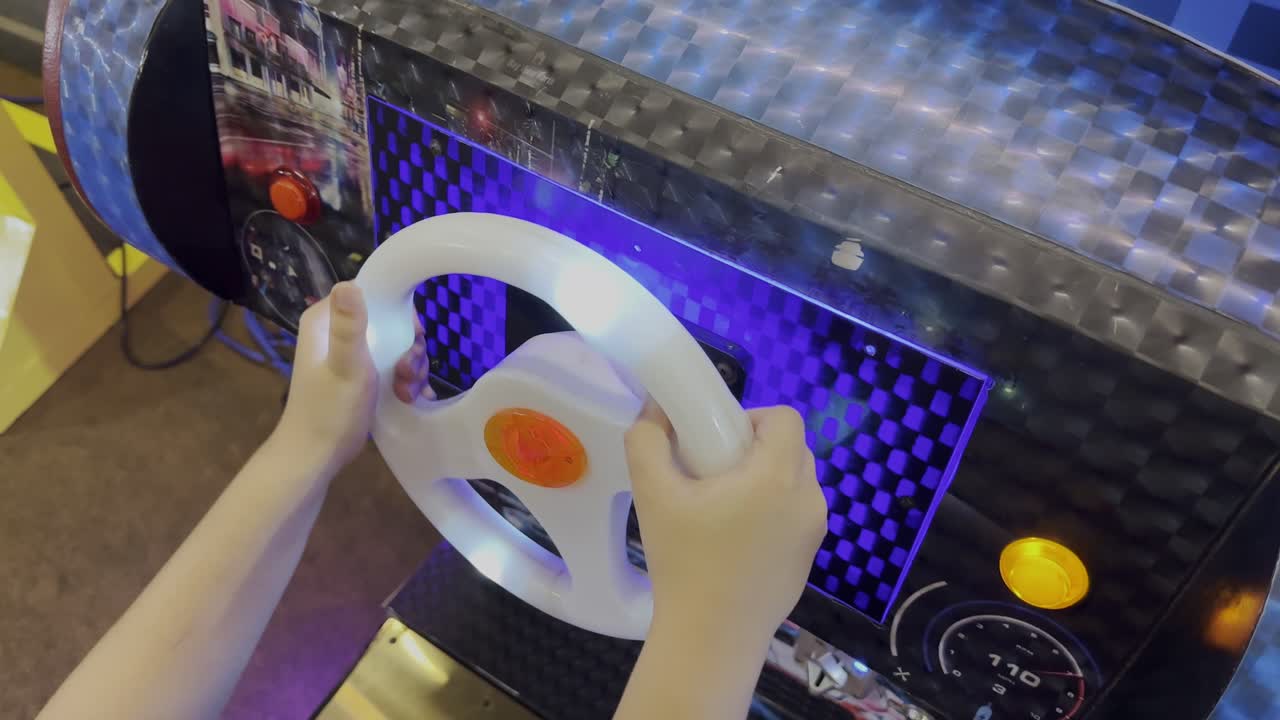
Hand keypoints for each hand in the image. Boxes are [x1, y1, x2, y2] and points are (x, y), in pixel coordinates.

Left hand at [276, 282, 433, 469]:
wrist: (316, 457)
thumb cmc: (330, 411)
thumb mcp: (346, 366)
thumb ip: (349, 326)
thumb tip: (349, 282)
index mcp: (325, 320)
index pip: (370, 292)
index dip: (398, 310)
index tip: (413, 335)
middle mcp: (336, 331)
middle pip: (389, 321)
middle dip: (408, 346)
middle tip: (407, 372)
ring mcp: (348, 355)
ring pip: (394, 345)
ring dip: (409, 367)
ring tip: (408, 392)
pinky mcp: (358, 376)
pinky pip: (390, 365)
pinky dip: (404, 380)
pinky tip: (411, 397)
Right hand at [625, 403, 826, 638]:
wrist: (710, 638)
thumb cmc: (684, 562)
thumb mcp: (652, 494)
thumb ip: (647, 441)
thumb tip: (655, 411)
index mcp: (778, 476)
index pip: (785, 418)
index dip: (752, 417)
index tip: (718, 440)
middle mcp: (808, 499)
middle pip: (793, 448)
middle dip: (756, 449)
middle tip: (714, 473)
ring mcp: (814, 533)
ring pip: (796, 482)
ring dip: (766, 481)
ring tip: (724, 509)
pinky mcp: (809, 560)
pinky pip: (796, 516)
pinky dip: (773, 513)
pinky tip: (736, 542)